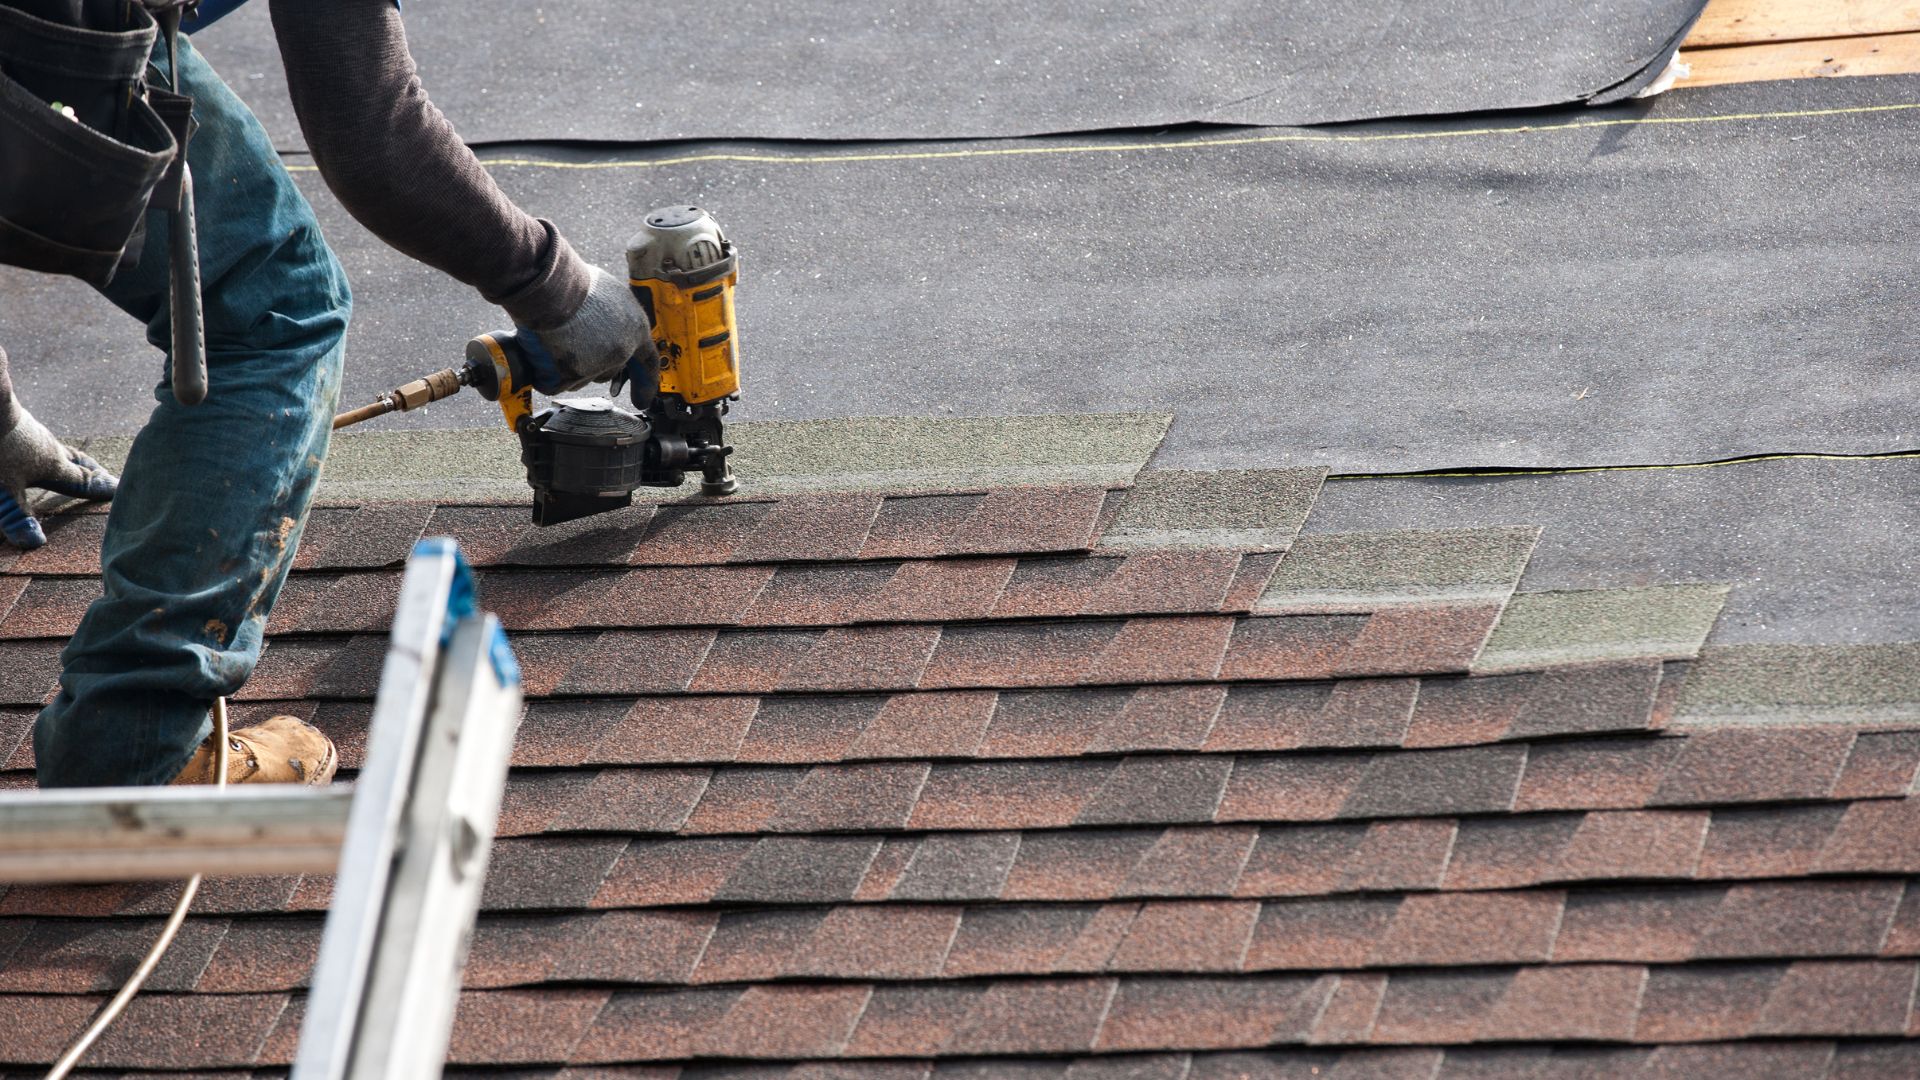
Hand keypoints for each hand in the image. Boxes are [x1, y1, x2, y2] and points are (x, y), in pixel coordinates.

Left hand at [0, 401, 117, 549]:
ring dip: (70, 457)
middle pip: (78, 460)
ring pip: (59, 447)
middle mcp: (50, 448)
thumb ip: (17, 516)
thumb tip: (35, 543)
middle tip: (106, 476)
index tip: (119, 490)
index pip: (83, 481)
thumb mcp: (4, 489)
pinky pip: (38, 437)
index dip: (100, 488)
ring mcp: (33, 432)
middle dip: (92, 470)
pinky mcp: (16, 421)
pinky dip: (45, 446)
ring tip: (72, 462)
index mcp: (53, 466)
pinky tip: (34, 444)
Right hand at [514, 266, 658, 394]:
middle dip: (595, 363)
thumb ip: (618, 315)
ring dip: (570, 367)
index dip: (646, 383)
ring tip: (558, 338)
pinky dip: (547, 374)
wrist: (553, 289)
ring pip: (583, 378)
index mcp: (635, 330)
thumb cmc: (578, 284)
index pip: (648, 363)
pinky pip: (556, 383)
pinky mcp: (572, 373)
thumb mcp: (612, 293)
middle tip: (576, 344)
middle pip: (609, 371)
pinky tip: (544, 354)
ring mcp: (597, 365)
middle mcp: (620, 351)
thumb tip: (612, 322)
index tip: (643, 399)